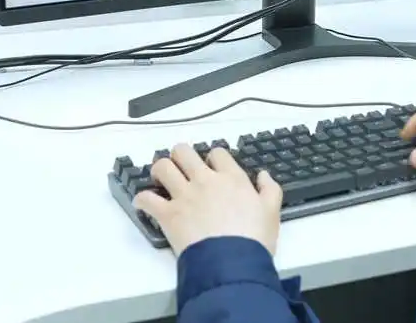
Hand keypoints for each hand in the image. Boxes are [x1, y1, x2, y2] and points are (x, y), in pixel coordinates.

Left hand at [133, 144, 283, 255]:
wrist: (233, 263)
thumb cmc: (254, 239)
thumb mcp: (272, 212)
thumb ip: (270, 189)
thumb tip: (263, 176)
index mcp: (231, 178)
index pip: (217, 153)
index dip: (212, 158)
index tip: (211, 168)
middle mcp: (205, 181)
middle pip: (183, 152)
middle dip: (179, 156)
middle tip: (180, 168)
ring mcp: (184, 195)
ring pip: (162, 167)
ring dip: (159, 171)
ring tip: (160, 180)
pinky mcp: (168, 214)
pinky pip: (147, 199)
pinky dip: (142, 200)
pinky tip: (144, 203)